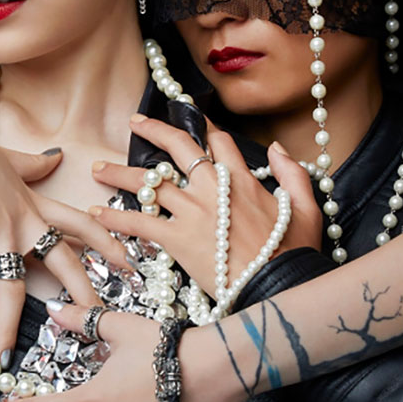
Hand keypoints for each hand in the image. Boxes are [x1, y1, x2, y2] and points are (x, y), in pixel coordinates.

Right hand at [0, 102, 123, 365]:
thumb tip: (55, 156)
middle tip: (99, 322)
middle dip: (84, 294)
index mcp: (36, 205)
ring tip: (5, 360)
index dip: (107, 243)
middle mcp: (25, 223)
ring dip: (8, 327)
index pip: (82, 225)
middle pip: (63, 264)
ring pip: (11, 288)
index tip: (129, 263)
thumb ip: (35, 165)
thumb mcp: (12, 159)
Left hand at [91, 115, 321, 297]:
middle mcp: (213, 189)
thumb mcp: (306, 208)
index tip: (188, 115)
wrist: (279, 286)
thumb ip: (293, 174)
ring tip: (98, 168)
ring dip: (120, 174)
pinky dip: (115, 218)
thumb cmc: (294, 253)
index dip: (202, 127)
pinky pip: (140, 223)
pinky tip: (96, 213)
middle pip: (178, 148)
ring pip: (150, 183)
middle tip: (134, 123)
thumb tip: (278, 149)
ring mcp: (193, 212)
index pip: (217, 142)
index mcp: (242, 180)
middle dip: (154, 130)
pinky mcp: (178, 240)